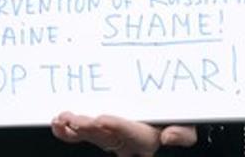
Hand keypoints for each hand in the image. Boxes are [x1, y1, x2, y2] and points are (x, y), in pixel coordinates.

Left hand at [52, 112, 196, 155]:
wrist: (161, 103)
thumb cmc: (174, 112)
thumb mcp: (187, 120)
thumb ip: (184, 132)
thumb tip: (170, 138)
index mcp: (149, 138)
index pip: (135, 136)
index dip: (119, 128)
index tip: (104, 119)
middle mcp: (127, 141)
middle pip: (108, 139)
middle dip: (91, 130)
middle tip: (77, 120)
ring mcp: (109, 136)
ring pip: (90, 136)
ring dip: (75, 130)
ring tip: (64, 120)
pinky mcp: (95, 128)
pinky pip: (78, 135)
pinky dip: (65, 131)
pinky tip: (56, 123)